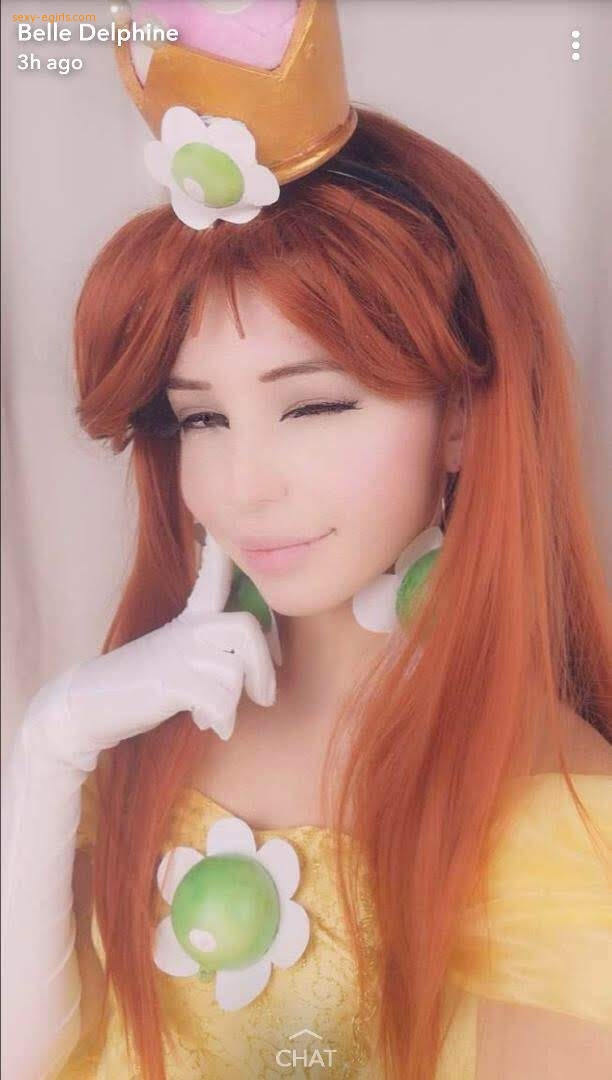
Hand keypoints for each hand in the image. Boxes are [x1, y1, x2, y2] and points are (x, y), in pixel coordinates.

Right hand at [22, 530, 278, 773]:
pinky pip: (218, 699)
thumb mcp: (180, 655)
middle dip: (264, 668)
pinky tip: (210, 726)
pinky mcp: (169, 680)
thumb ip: (214, 651)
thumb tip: (260, 667)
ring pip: (234, 672)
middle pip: (246, 628)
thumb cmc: (144, 681)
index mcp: (191, 618)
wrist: (93, 703)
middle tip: (264, 697)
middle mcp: (188, 628)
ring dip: (232, 704)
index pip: (214, 578)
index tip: (222, 529)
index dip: (224, 555)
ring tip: (214, 714)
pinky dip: (221, 719)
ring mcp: (177, 652)